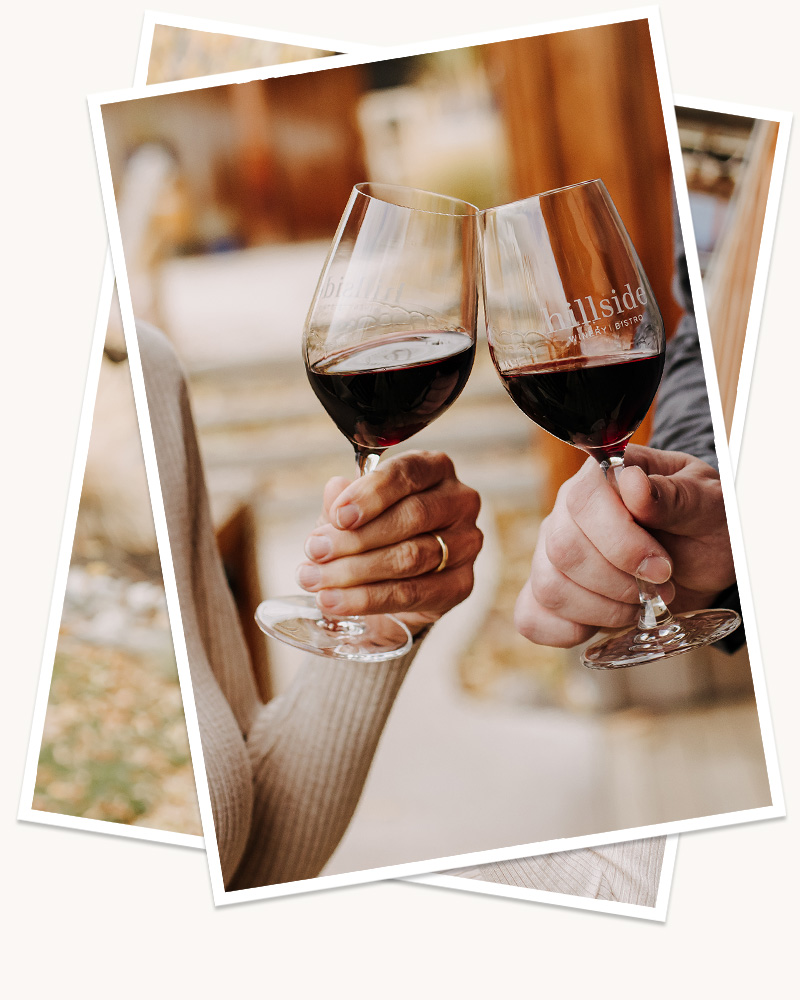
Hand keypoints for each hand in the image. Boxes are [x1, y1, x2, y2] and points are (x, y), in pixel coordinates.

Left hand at [296, 451, 483, 632]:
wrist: (395, 583)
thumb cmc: (375, 533)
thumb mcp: (353, 511)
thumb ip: (344, 501)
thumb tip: (336, 489)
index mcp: (434, 469)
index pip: (408, 473)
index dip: (371, 494)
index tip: (339, 516)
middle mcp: (459, 501)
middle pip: (412, 516)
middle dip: (356, 537)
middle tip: (315, 550)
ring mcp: (466, 544)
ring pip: (410, 557)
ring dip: (355, 571)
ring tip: (314, 579)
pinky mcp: (461, 584)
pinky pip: (411, 593)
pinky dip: (366, 599)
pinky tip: (334, 601)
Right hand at [514, 444, 735, 647]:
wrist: (706, 556)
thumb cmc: (706, 521)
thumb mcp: (708, 504)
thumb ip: (674, 495)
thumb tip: (632, 483)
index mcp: (602, 477)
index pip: (582, 503)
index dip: (620, 543)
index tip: (662, 567)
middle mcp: (567, 512)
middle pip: (563, 551)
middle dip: (618, 583)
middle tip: (661, 587)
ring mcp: (552, 552)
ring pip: (550, 588)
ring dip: (603, 610)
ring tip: (640, 605)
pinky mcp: (553, 590)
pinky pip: (532, 617)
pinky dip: (567, 631)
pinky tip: (601, 625)